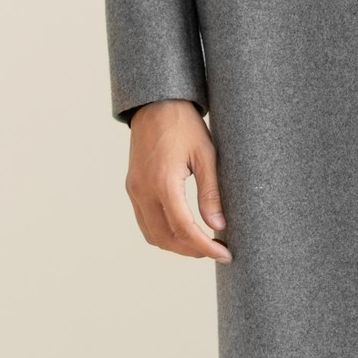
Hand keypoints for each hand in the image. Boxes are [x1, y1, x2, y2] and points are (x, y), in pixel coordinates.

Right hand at [125, 98, 232, 262]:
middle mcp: (143, 190)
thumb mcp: (206, 155)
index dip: (206, 247)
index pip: (185, 229)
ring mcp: (134, 190)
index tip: (224, 254)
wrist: (156, 103)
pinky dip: (163, 233)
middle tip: (217, 250)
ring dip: (176, 245)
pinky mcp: (132, 187)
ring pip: (152, 235)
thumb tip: (218, 226)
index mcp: (163, 183)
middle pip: (166, 239)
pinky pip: (144, 221)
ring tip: (202, 243)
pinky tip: (182, 229)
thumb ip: (211, 193)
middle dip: (192, 251)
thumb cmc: (184, 124)